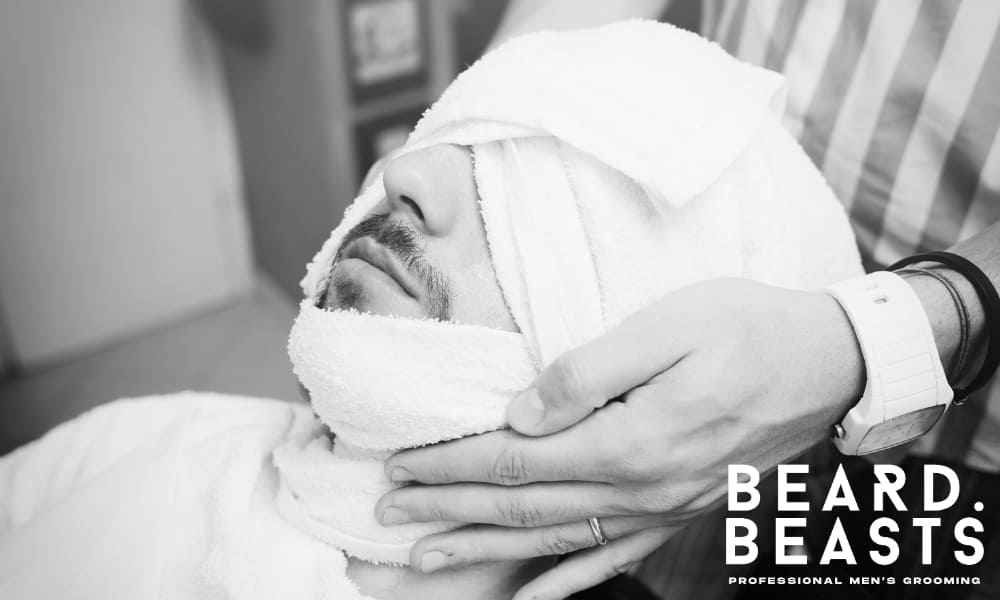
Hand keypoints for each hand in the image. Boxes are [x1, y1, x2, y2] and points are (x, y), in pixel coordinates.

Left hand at [378, 279, 864, 598]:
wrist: (828, 363)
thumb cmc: (747, 329)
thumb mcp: (666, 328)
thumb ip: (587, 372)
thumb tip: (520, 411)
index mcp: (627, 439)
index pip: (514, 459)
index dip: (451, 464)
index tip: (400, 467)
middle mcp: (639, 489)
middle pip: (521, 508)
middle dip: (447, 511)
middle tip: (388, 517)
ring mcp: (660, 509)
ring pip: (552, 542)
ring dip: (482, 550)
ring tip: (425, 560)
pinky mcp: (676, 512)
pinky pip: (608, 559)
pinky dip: (560, 584)